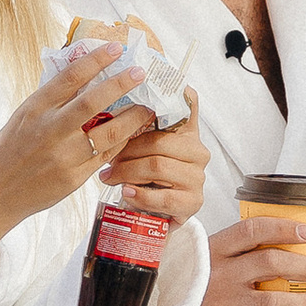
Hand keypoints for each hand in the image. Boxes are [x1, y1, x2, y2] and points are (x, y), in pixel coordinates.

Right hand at [0, 42, 133, 288]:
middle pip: (93, 101)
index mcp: (34, 108)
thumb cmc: (7, 151)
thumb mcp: (22, 117)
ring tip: (148, 107)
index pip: (69, 76)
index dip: (95, 59)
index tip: (115, 47)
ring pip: (109, 133)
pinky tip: (133, 132)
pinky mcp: (74, 178)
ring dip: (133, 117)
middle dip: (121, 83)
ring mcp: (63, 156)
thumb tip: (86, 77)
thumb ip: (51, 101)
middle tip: (140, 71)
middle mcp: (50, 130)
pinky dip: (122, 142)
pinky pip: (106, 156)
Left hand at [99, 85, 208, 224]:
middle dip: (127, 150)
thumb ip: (143, 122)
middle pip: (158, 142)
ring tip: (109, 176)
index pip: (183, 109)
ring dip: (127, 172)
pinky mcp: (192, 202)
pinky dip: (141, 195)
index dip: (166, 102)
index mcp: (189, 133)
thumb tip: (127, 91)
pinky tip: (126, 192)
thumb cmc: (150, 176)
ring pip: (157, 167)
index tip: (142, 100)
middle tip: (106, 157)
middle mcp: (198, 152)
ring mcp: (197, 177)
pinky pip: (164, 197)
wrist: (160, 214)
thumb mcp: (147, 148)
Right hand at [159, 215, 305, 305]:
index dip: (283, 228)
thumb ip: (232, 251)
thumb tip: (280, 243)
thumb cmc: (192, 286)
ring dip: (304, 302)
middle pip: (271, 263)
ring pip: (274, 302)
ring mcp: (224, 304)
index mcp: (216, 251)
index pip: (253, 231)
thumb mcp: (202, 260)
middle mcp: (221, 275)